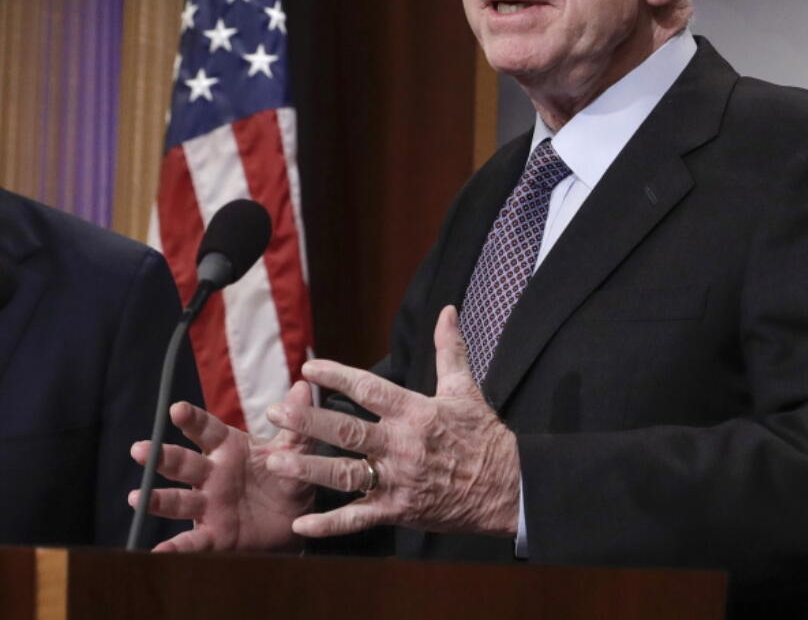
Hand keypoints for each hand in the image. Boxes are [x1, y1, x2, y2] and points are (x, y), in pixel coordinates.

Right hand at [129, 380, 315, 551]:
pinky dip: (175, 546)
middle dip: (162, 456)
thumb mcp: (294, 450)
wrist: (294, 517)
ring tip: (137, 497)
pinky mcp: (214, 534)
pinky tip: (158, 551)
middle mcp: (212, 474)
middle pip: (184, 463)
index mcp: (228, 448)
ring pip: (179, 500)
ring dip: (158, 499)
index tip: (177, 409)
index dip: (192, 419)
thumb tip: (303, 387)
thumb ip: (295, 425)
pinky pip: (192, 541)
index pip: (206, 430)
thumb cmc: (285, 475)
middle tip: (140, 449)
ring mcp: (209, 504)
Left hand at [264, 305, 519, 538]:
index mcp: (416, 412)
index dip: (337, 377)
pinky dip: (329, 525)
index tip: (309, 368)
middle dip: (307, 421)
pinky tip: (300, 525)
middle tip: (273, 412)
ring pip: (345, 474)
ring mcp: (399, 480)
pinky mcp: (399, 510)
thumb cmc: (483, 435)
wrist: (506, 486)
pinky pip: (359, 519)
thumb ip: (449, 348)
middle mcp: (402, 445)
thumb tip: (447, 310)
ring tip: (275, 461)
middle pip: (347, 432)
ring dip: (307, 469)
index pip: (369, 389)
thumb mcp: (465, 388)